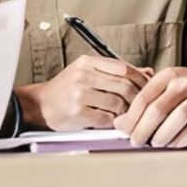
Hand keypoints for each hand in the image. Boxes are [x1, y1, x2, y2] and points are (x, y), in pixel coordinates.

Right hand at [20, 55, 150, 130]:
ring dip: (124, 113)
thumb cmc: (65, 91)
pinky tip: (108, 122)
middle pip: (125, 86)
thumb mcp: (87, 73)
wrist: (39, 105)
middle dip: (136, 99)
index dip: (141, 80)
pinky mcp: (78, 112)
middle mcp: (83, 75)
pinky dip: (112, 123)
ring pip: (118, 103)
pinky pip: (107, 118)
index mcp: (87, 63)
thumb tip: (148, 73)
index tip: (147, 90)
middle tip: (138, 107)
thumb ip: (115, 73)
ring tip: (122, 115)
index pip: (125, 68)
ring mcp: (79, 93)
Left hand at [114, 67, 186, 147]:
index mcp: (168, 76)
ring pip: (177, 118)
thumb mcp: (166, 88)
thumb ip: (145, 103)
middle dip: (142, 129)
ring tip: (154, 144)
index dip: (131, 117)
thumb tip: (120, 123)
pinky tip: (172, 144)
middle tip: (135, 141)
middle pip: (157, 109)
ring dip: (162, 135)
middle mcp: (186, 83)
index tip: (122, 130)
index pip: (144, 98)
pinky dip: (181, 139)